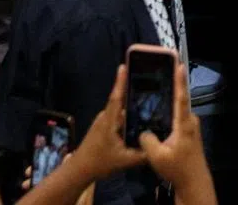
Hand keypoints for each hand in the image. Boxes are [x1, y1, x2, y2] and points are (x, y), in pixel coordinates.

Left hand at [72, 65, 147, 180]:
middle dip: (133, 91)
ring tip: (149, 102)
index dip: (120, 82)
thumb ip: (142, 155)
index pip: (116, 97)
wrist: (78, 171)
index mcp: (109, 121)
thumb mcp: (124, 161)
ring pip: (119, 111)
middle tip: (150, 84)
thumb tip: (158, 147)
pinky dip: (127, 116)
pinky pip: (117, 118)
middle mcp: (105, 118)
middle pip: (120, 101)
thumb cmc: (99, 162)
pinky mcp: (102, 128)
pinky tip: (137, 121)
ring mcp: (102, 123)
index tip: (123, 66)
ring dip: (131, 106)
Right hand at [138, 61, 212, 193]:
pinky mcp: (187, 132)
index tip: (179, 64)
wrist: (193, 181)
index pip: (182, 98)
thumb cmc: (178, 168)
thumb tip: (142, 131)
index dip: (180, 81)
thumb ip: (147, 141)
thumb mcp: (157, 157)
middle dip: (170, 85)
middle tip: (159, 70)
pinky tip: (156, 113)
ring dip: (167, 100)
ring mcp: (190, 126)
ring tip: (154, 88)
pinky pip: (176, 117)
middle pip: (179, 100)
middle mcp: (189, 121)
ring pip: (176, 110)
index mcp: (184, 123)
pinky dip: (167, 112)